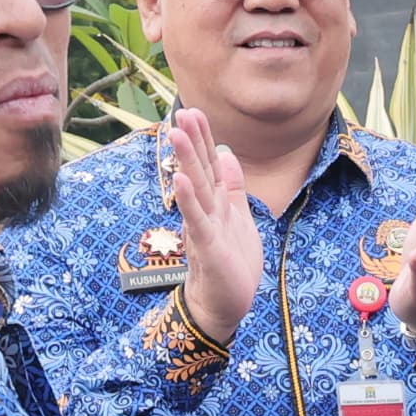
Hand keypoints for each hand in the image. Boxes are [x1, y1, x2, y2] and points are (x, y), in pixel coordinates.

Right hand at [163, 105, 260, 346]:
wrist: (223, 305)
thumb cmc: (231, 265)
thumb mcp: (238, 219)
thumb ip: (232, 188)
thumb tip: (229, 154)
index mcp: (217, 203)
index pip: (210, 164)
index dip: (204, 138)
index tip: (195, 110)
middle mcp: (207, 211)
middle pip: (199, 170)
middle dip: (193, 140)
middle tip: (183, 110)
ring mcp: (204, 227)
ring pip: (195, 189)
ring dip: (186, 160)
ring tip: (176, 133)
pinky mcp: (206, 247)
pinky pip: (196, 219)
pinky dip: (189, 199)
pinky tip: (181, 179)